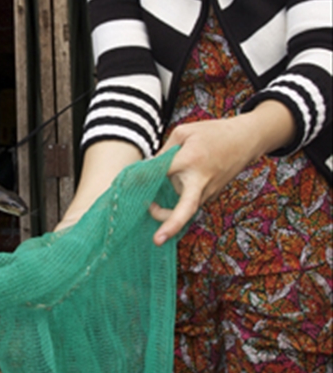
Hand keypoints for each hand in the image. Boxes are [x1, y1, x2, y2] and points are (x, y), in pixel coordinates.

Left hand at [150, 101, 295, 245]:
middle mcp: (200, 181)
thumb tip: (147, 169)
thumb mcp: (184, 132)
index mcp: (191, 160)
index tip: (127, 184)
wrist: (245, 141)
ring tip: (151, 204)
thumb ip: (164, 151)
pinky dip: (177, 201)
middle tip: (157, 240)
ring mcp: (208, 192)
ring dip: (166, 208)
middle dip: (172, 225)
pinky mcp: (210, 196)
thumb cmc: (213, 133)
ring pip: (182, 205)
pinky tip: (171, 195)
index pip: (162, 172)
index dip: (143, 178)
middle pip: (185, 208)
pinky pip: (189, 202)